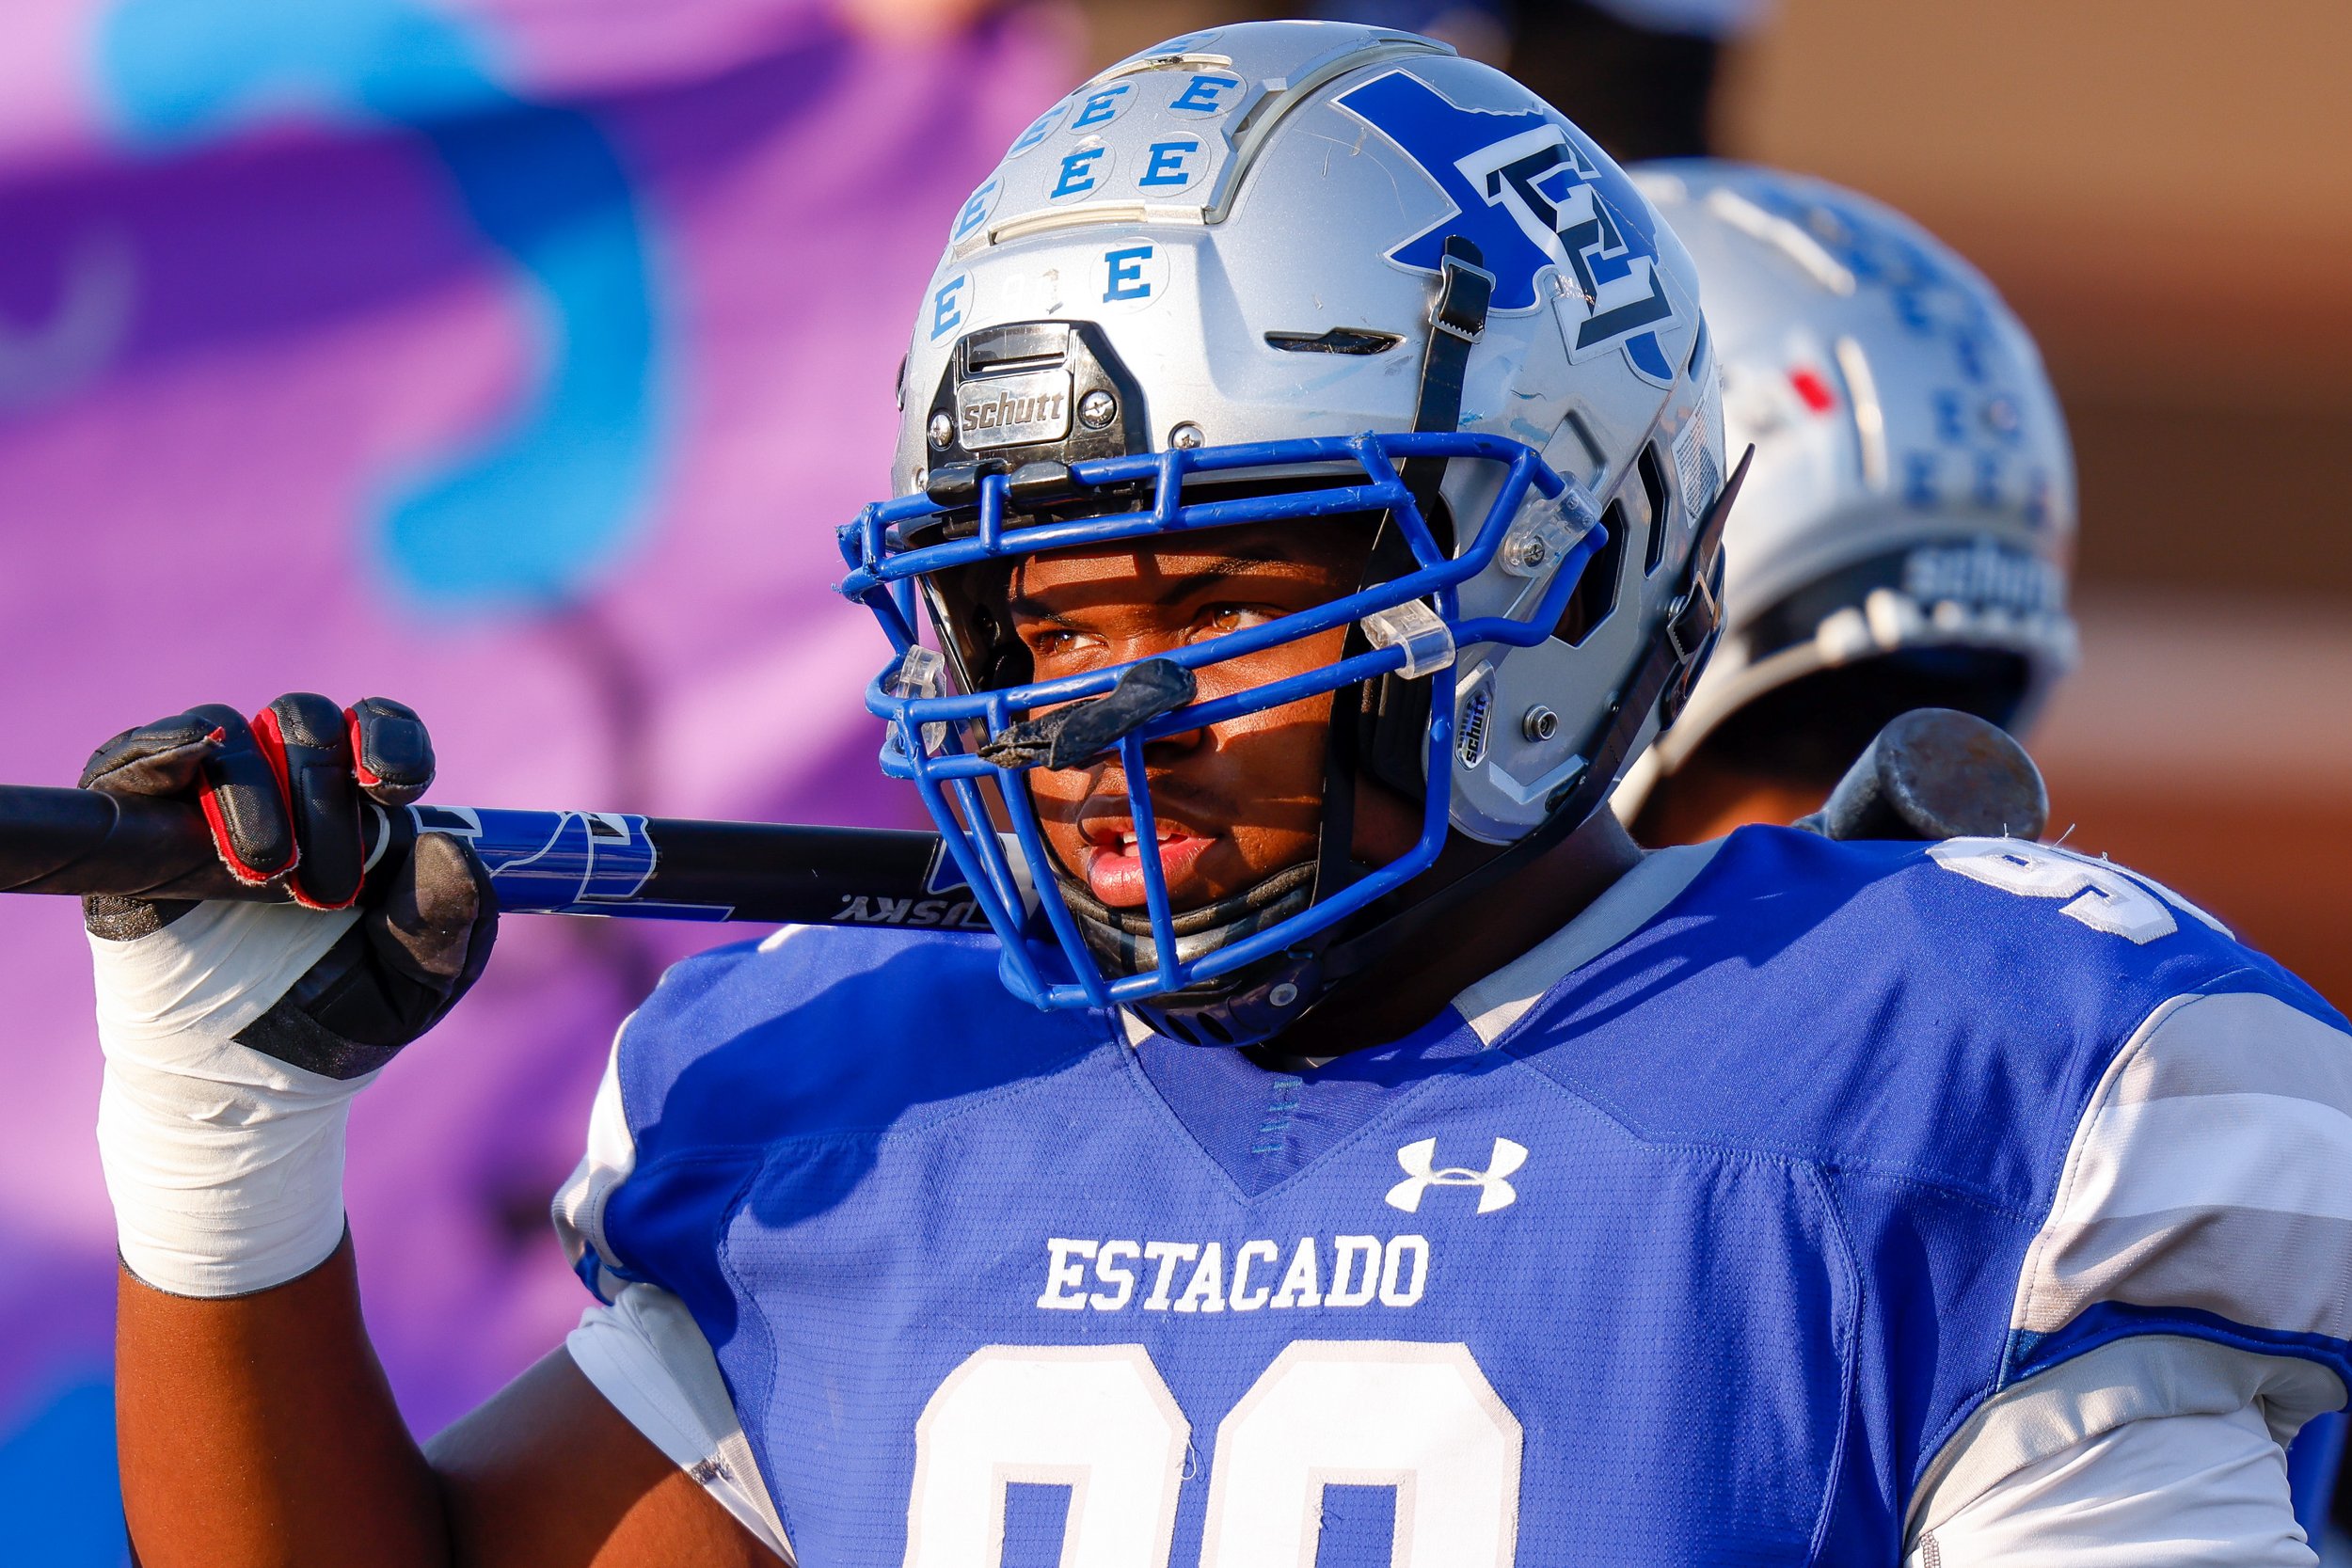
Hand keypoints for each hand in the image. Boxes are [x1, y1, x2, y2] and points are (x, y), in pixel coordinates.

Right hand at [84, 693, 496, 1295]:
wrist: (248, 1083)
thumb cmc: (343, 1015)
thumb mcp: (422, 977)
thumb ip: (454, 916)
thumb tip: (448, 844)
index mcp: (362, 805)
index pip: (378, 726)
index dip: (391, 739)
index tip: (397, 787)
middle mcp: (286, 785)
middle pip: (305, 719)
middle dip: (326, 793)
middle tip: (331, 887)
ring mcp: (206, 799)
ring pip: (228, 732)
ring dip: (255, 794)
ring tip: (269, 879)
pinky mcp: (134, 824)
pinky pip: (138, 755)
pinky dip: (165, 750)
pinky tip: (189, 772)